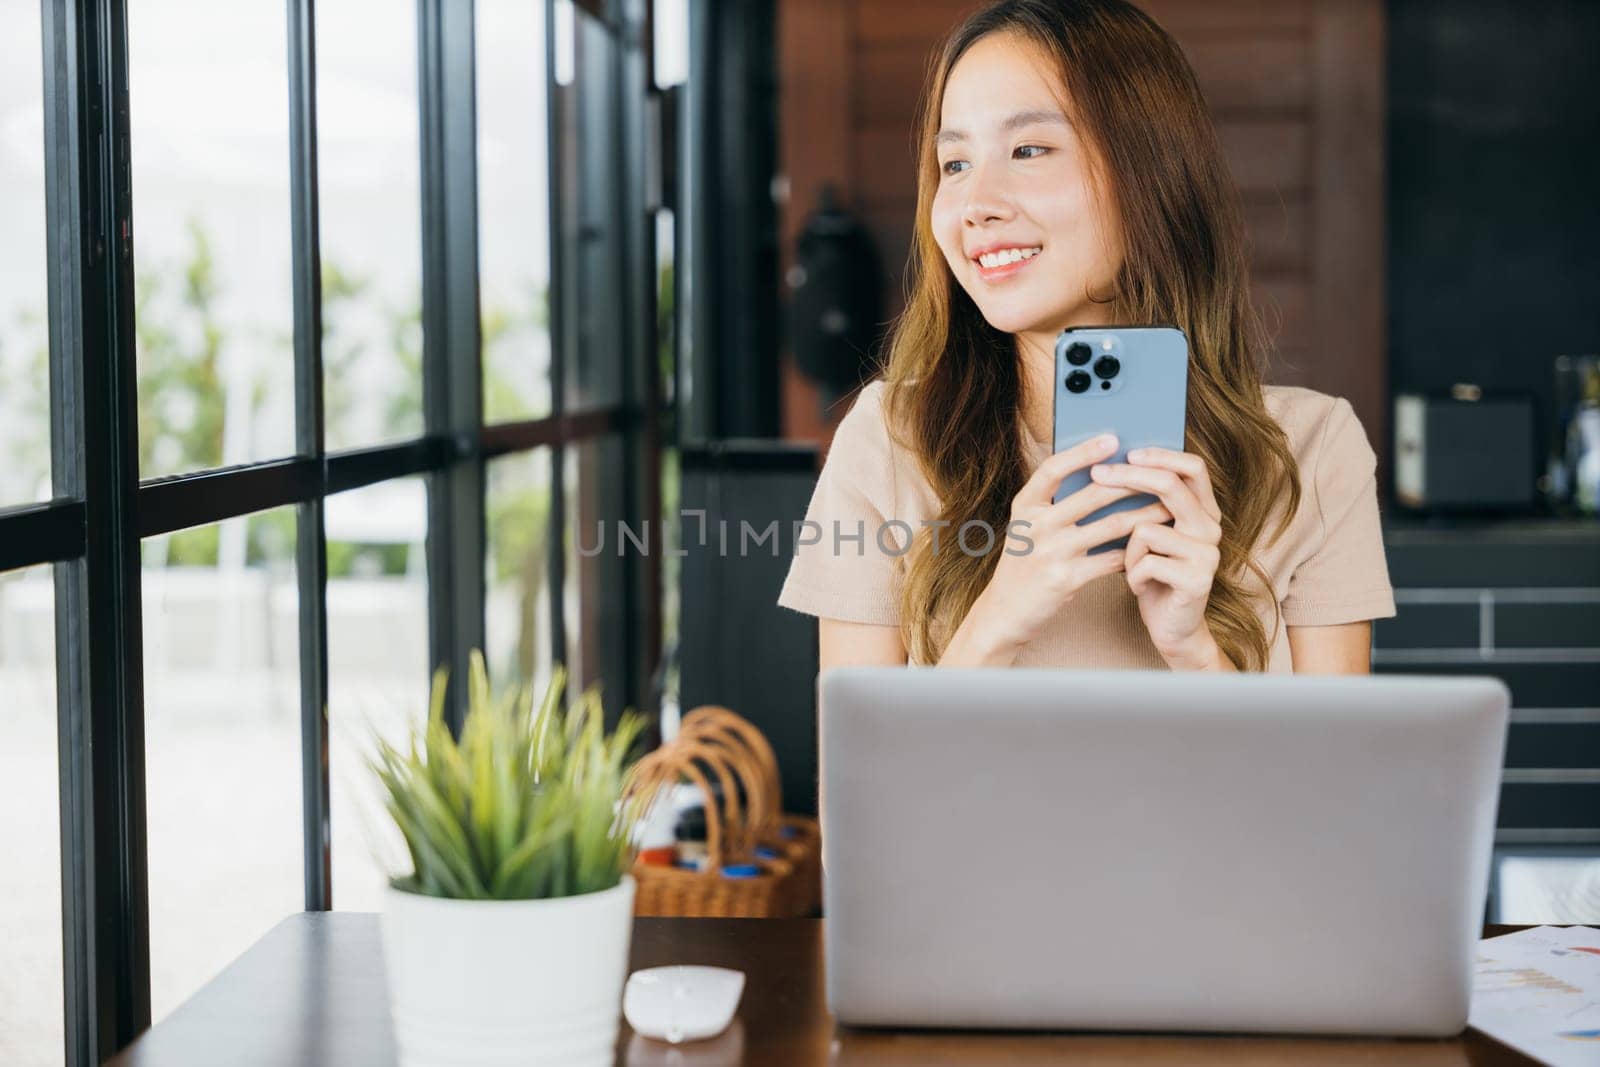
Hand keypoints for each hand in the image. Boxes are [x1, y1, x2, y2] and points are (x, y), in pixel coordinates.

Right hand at [963, 434, 1171, 656]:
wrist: (1005, 611)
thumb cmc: (1024, 563)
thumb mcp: (1027, 527)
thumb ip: (1053, 504)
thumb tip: (1100, 473)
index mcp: (1024, 506)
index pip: (1053, 469)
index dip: (1083, 452)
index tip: (1112, 439)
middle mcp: (1035, 526)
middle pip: (1092, 494)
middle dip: (1131, 482)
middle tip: (1160, 473)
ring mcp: (1050, 553)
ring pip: (1111, 526)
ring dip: (1144, 516)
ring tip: (1168, 507)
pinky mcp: (1066, 579)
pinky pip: (1111, 559)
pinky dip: (1134, 551)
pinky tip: (1152, 544)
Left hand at [1088, 446, 1225, 669]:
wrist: (1171, 628)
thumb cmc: (1154, 576)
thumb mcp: (1149, 536)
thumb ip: (1144, 505)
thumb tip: (1109, 464)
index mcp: (1204, 511)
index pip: (1192, 467)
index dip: (1160, 455)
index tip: (1126, 451)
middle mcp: (1212, 528)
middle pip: (1170, 486)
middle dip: (1128, 477)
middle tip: (1097, 474)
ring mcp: (1207, 554)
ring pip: (1147, 529)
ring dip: (1128, 549)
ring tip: (1132, 565)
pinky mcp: (1196, 580)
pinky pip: (1146, 562)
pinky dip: (1133, 574)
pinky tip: (1140, 586)